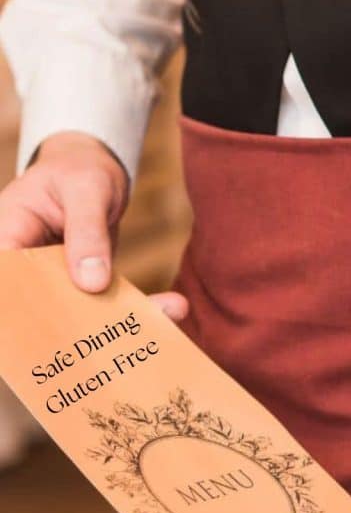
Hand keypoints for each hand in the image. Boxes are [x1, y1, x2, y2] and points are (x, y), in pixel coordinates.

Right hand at [0, 130, 186, 319]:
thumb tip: (92, 282)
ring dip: (115, 322)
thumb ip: (87, 231)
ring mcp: (54, 278)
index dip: (22, 308)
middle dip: (73, 327)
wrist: (94, 168)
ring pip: (77, 310)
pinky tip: (173, 308)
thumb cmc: (80, 168)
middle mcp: (27, 263)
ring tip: (156, 324)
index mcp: (8, 234)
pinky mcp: (82, 285)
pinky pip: (104, 303)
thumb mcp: (86, 188)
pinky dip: (136, 307)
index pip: (9, 280)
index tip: (53, 330)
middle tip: (108, 344)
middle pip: (39, 304)